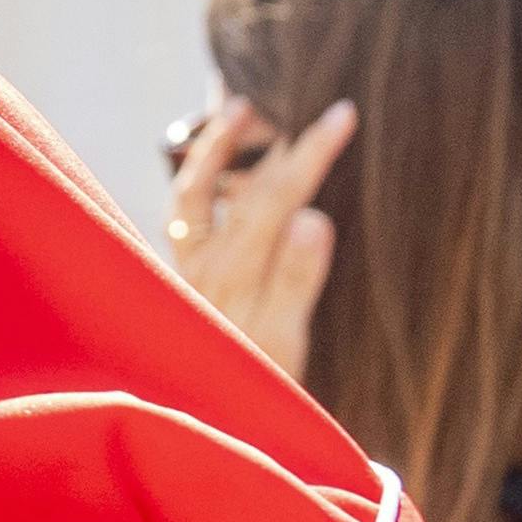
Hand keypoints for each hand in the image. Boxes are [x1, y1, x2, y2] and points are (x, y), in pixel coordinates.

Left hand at [160, 96, 353, 380]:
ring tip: (239, 109)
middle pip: (237, 186)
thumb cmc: (249, 392)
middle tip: (290, 91)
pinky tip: (210, 170)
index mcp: (232, 272)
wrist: (194, 431)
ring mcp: (185, 272)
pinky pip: (183, 217)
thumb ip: (295, 281)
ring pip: (194, 192)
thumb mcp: (284, 345)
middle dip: (269, 138)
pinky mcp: (178, 284)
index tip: (343, 113)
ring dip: (214, 149)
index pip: (276, 196)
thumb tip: (314, 215)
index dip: (310, 152)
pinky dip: (197, 183)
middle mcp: (200, 264)